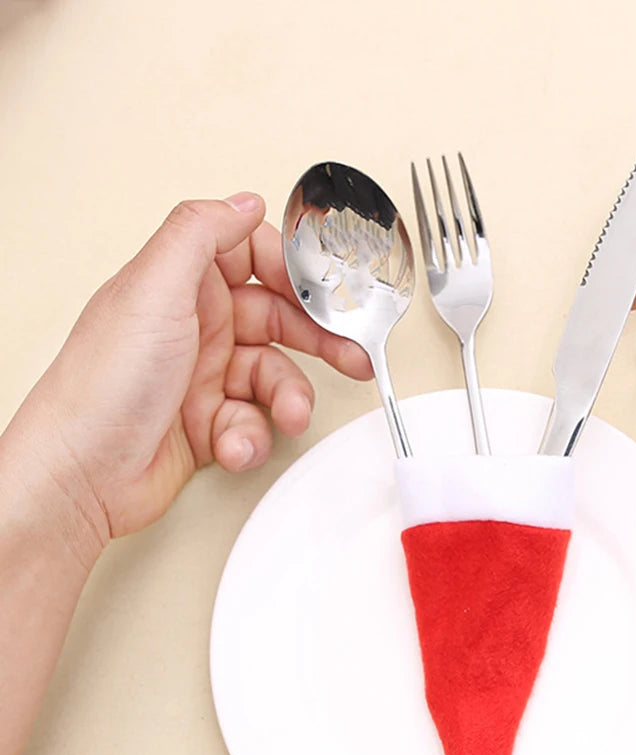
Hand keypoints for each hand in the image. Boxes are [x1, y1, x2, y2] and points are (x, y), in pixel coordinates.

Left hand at [7, 193, 370, 548]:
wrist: (81, 472)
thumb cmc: (106, 381)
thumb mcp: (155, 287)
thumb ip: (202, 231)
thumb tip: (244, 201)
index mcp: (182, 284)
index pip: (252, 258)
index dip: (293, 274)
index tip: (328, 293)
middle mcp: (196, 326)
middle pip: (278, 320)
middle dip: (319, 341)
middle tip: (353, 357)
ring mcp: (204, 376)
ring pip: (275, 376)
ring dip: (288, 399)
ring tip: (288, 416)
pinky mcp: (210, 423)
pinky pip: (255, 422)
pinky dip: (252, 436)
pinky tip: (232, 443)